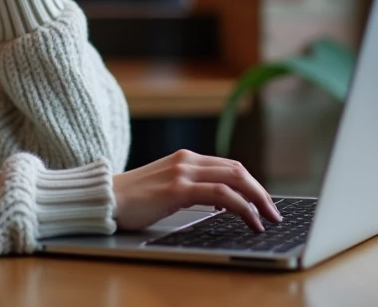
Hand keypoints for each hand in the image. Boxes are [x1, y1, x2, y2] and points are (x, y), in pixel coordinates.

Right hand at [112, 149, 280, 231]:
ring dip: (257, 199)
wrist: (104, 199)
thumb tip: (219, 204)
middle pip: (237, 170)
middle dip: (260, 191)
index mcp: (185, 158)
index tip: (263, 202)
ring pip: (234, 179)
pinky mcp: (177, 189)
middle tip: (273, 212)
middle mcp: (187, 160)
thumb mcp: (165, 187)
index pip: (229, 167)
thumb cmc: (131, 199)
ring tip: (268, 218)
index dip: (251, 184)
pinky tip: (249, 220)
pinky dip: (241, 207)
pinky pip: (221, 194)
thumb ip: (189, 188)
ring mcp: (182, 172)